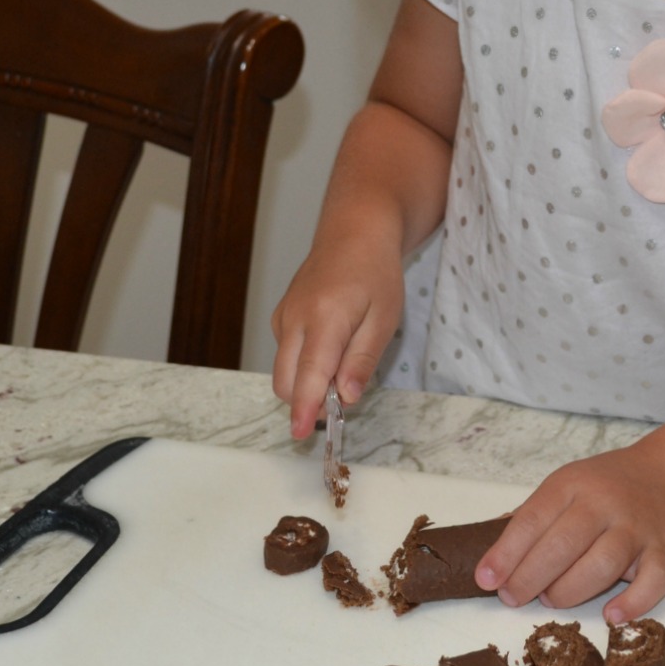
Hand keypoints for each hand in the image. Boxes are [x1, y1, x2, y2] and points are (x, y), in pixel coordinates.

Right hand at [270, 235, 403, 439]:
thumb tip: (347, 397)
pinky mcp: (280, 317)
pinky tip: (331, 350)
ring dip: (306, 384)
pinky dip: (303, 366)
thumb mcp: (384, 318)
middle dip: (306, 402)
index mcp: (325, 318)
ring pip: (284, 369)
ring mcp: (283, 317)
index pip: (309, 373)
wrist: (354, 232)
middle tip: (341, 405)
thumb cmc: (376, 273)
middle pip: (286, 379)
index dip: (304, 407)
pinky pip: (286, 354)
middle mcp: (294, 318)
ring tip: (343, 371)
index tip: (300, 432)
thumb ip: (363, 360)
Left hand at [475, 441, 664, 621]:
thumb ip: (533, 517)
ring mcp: (637, 527)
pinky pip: (654, 580)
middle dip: (531, 576)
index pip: (533, 519)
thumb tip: (492, 557)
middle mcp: (605, 503)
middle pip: (564, 543)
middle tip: (513, 597)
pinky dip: (635, 603)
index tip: (486, 579)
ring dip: (571, 589)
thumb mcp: (567, 485)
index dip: (506, 552)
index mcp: (573, 484)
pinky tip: (611, 616)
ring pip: (604, 562)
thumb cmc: (608, 486)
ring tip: (552, 599)